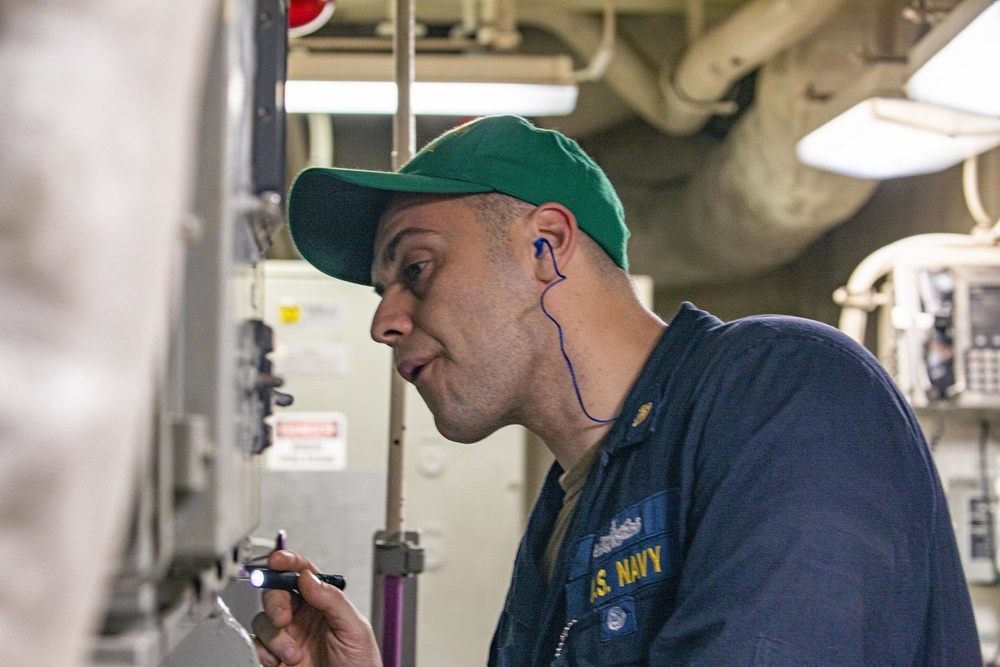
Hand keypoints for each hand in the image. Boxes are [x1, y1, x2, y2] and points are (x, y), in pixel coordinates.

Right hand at [251, 550, 381, 666]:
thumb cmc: (360, 664)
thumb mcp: (355, 628)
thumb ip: (333, 599)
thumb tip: (308, 577)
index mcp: (323, 602)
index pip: (301, 573)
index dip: (288, 562)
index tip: (277, 560)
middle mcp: (303, 615)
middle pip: (276, 592)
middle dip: (275, 602)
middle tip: (284, 617)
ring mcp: (288, 635)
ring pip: (263, 619)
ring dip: (275, 635)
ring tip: (293, 653)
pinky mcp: (275, 656)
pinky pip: (256, 644)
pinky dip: (263, 651)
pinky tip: (280, 660)